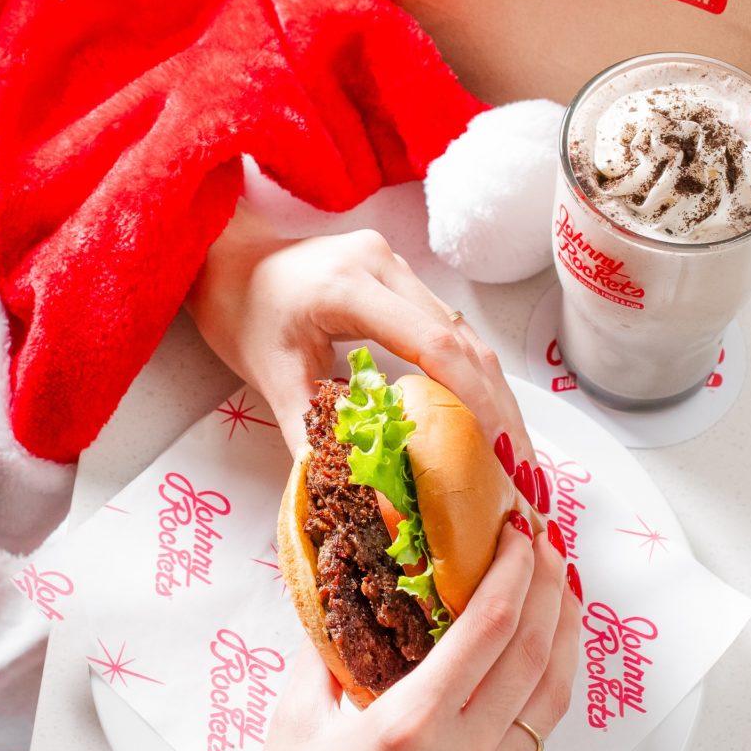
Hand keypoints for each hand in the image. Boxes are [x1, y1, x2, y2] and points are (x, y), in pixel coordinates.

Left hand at [187, 200, 534, 463]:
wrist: (230, 257)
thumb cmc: (240, 310)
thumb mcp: (270, 375)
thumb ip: (310, 433)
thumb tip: (352, 493)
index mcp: (349, 283)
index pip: (432, 342)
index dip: (473, 400)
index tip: (497, 451)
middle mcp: (384, 264)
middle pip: (462, 338)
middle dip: (496, 407)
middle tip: (519, 469)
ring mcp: (397, 265)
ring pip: (465, 332)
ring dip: (492, 393)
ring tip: (513, 452)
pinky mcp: (400, 276)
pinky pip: (449, 326)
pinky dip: (471, 374)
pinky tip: (486, 415)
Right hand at [254, 519, 581, 750]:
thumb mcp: (296, 721)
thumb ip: (326, 650)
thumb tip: (344, 591)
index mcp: (411, 724)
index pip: (488, 628)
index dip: (511, 569)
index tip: (514, 528)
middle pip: (532, 653)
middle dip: (546, 584)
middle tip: (542, 537)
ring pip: (551, 694)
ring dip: (565, 630)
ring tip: (560, 584)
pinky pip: (539, 727)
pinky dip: (554, 677)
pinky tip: (547, 650)